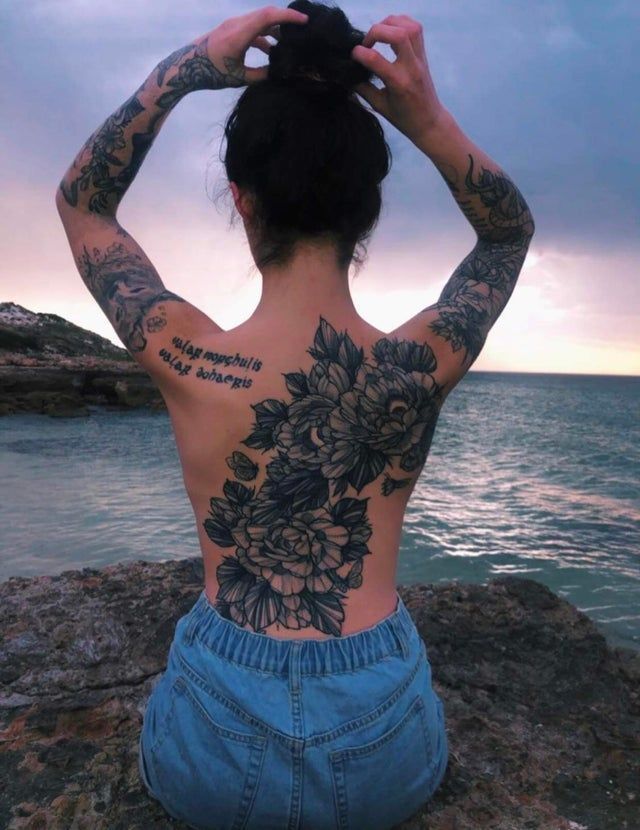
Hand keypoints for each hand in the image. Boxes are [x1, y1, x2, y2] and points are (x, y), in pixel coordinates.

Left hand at [194, 5, 308, 87]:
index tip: (304, 20)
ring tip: (288, 44)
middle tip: (302, 29)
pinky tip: (271, 50)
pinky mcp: (230, 30)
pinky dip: (264, 35)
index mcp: (239, 34)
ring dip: (275, 29)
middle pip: (266, 14)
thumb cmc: (211, 74)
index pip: (268, 16)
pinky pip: (251, 27)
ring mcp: (233, 25)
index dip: (287, 16)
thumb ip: (260, 74)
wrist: (186, 67)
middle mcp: (237, 24)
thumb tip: (279, 73)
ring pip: (259, 20)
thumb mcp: (239, 77)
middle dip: (285, 20)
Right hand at [351, 15, 444, 143]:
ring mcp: (420, 59)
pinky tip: (390, 31)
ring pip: (409, 27)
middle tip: (367, 43)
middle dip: (376, 31)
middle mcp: (411, 68)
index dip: (359, 53)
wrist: (429, 121)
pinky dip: (401, 23)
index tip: (353, 56)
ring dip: (389, 23)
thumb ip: (362, 88)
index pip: (376, 59)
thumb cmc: (403, 118)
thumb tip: (347, 75)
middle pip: (397, 35)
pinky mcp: (423, 54)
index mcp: (398, 84)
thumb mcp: (379, 106)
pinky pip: (416, 28)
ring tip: (378, 34)